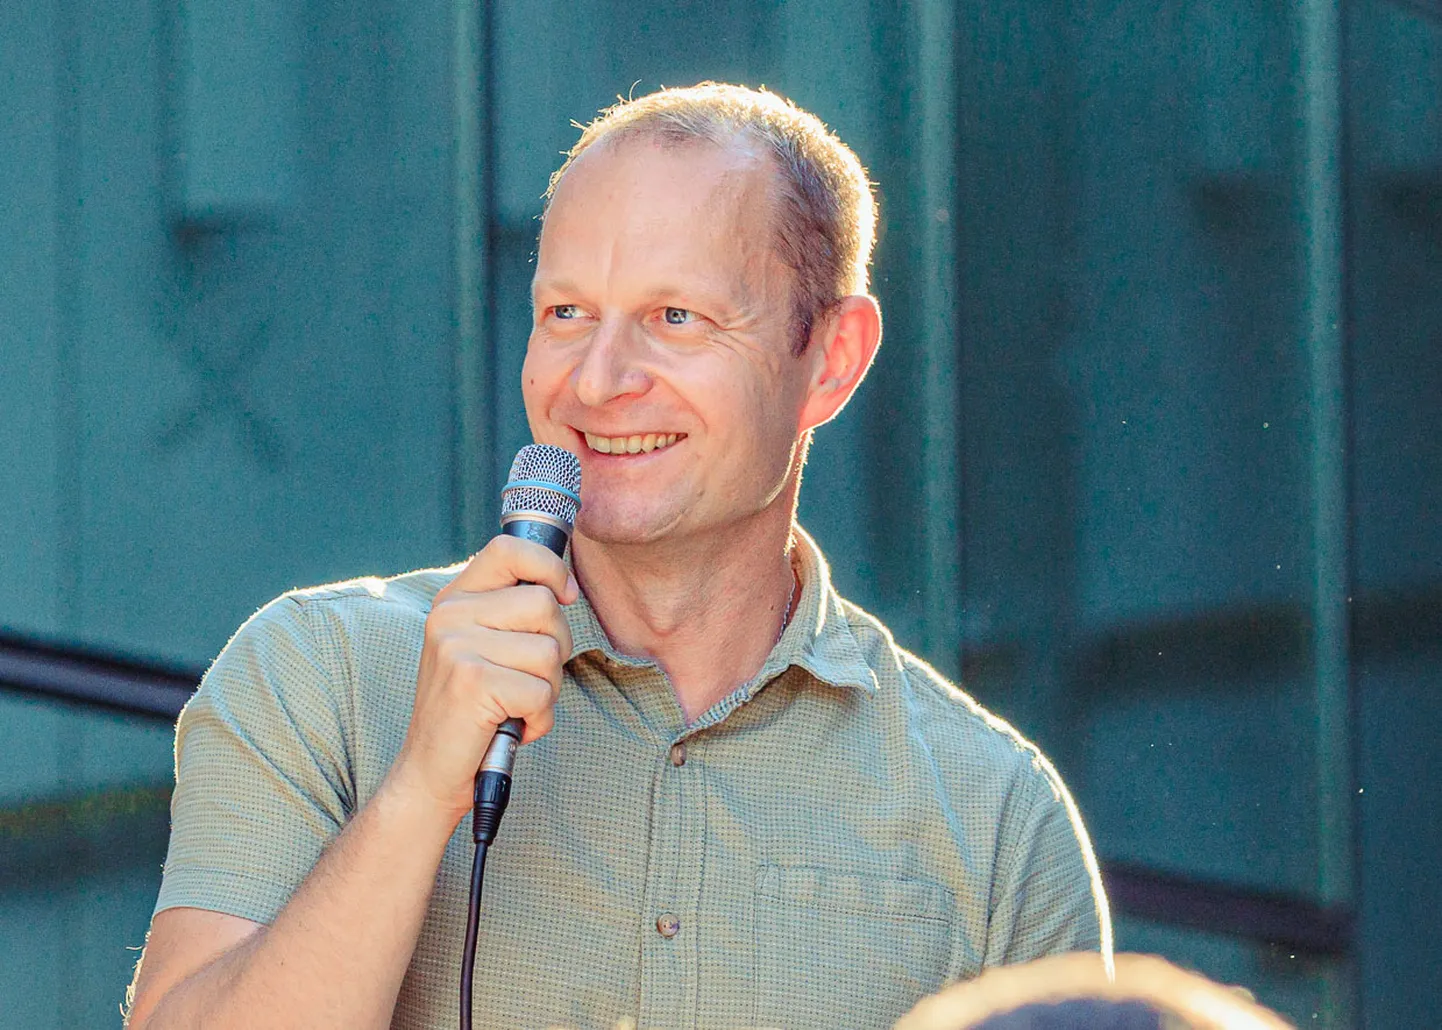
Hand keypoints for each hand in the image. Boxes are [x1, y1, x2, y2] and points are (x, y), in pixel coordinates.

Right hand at [389, 534, 577, 822]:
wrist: (431, 772)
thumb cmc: (472, 710)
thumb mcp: (482, 647)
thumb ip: (510, 612)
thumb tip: (565, 587)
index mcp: (454, 599)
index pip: (509, 549)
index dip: (549, 566)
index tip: (564, 596)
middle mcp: (450, 615)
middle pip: (545, 605)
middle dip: (554, 648)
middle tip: (524, 679)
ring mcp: (457, 646)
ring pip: (550, 651)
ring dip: (547, 689)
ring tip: (513, 704)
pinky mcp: (472, 681)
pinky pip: (542, 691)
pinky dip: (539, 717)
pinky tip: (511, 725)